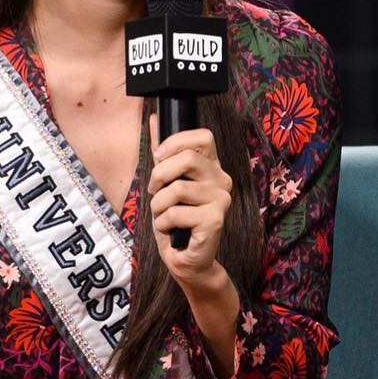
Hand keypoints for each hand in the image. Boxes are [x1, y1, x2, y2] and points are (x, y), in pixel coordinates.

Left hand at [148, 115, 233, 289]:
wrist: (187, 260)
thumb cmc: (177, 222)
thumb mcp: (165, 183)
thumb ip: (163, 153)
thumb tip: (155, 118)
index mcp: (212, 167)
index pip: (203, 136)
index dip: (177, 141)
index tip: (160, 157)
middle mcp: (222, 180)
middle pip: (188, 159)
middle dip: (160, 175)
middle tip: (155, 191)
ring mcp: (222, 199)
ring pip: (177, 188)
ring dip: (159, 205)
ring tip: (162, 216)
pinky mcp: (216, 220)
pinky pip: (176, 213)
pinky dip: (163, 223)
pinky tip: (171, 230)